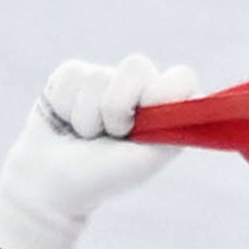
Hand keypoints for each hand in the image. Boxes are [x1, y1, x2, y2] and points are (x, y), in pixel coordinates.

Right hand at [0, 53, 206, 248]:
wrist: (52, 183)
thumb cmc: (104, 176)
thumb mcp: (145, 160)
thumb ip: (173, 130)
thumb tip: (196, 96)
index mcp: (163, 109)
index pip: (182, 77)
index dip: (164, 93)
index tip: (145, 121)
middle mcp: (138, 88)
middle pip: (137, 65)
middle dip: (117, 109)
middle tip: (111, 135)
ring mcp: (106, 77)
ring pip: (98, 77)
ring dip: (88, 117)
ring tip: (86, 135)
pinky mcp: (74, 74)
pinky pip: (72, 76)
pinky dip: (66, 106)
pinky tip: (67, 121)